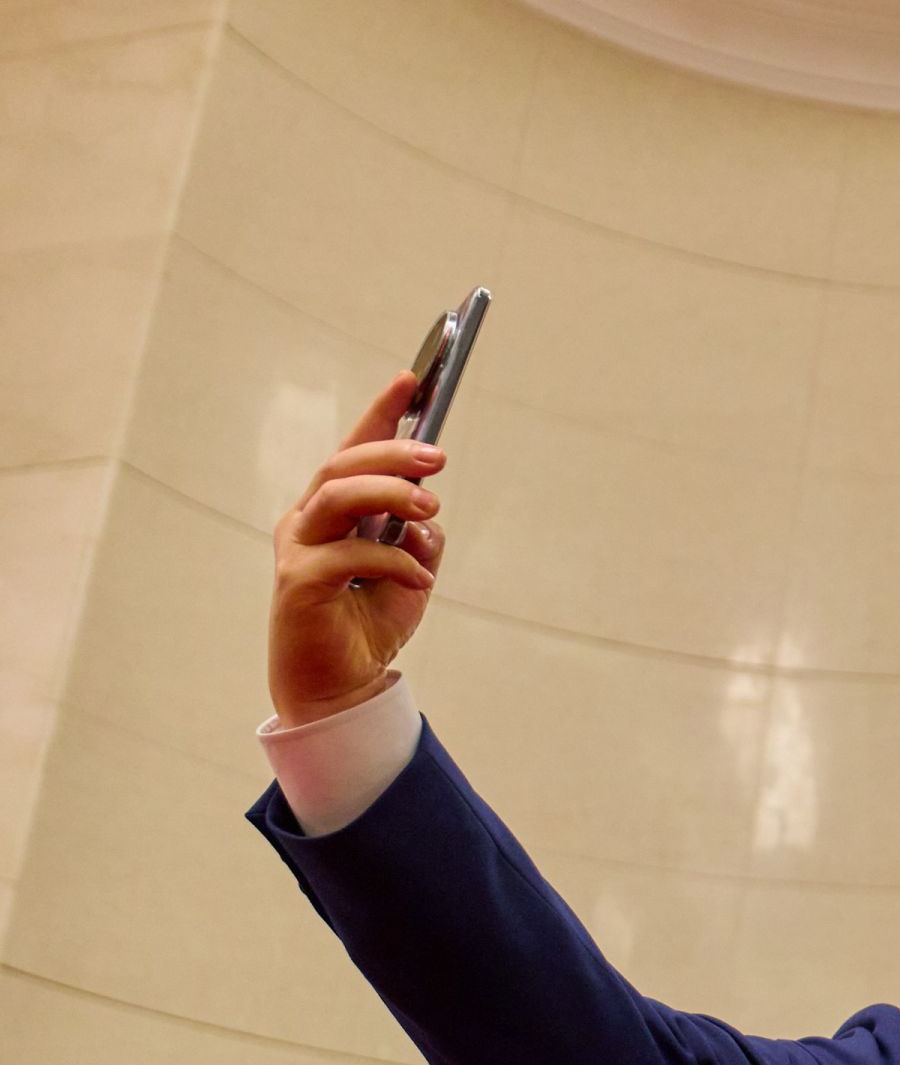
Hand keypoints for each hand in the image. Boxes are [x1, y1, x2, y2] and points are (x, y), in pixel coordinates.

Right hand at [269, 373, 447, 726]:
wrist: (341, 685)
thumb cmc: (368, 624)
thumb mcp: (411, 573)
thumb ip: (419, 538)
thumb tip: (427, 517)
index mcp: (332, 511)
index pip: (353, 450)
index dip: (380, 413)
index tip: (412, 379)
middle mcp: (308, 521)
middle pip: (341, 465)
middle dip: (391, 453)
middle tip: (436, 458)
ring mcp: (298, 549)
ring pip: (336, 497)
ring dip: (388, 493)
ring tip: (430, 508)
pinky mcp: (298, 582)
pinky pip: (349, 555)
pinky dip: (392, 561)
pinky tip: (418, 577)